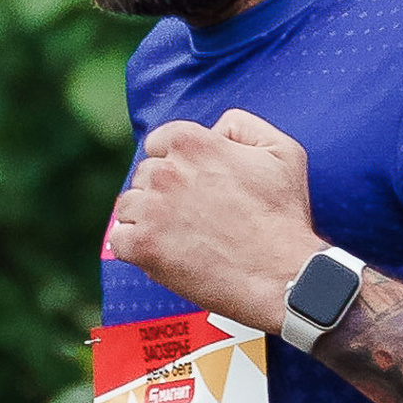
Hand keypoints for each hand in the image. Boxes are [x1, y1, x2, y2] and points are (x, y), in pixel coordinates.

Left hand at [108, 109, 316, 334]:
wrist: (282, 276)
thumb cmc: (283, 217)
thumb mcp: (282, 151)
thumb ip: (242, 126)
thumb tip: (215, 129)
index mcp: (192, 142)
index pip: (159, 143)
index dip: (175, 163)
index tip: (190, 184)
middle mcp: (166, 171)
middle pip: (144, 175)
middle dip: (162, 192)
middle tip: (191, 215)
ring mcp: (151, 209)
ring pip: (129, 206)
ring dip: (147, 219)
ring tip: (179, 237)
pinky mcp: (143, 246)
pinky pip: (119, 240)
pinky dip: (134, 248)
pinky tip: (161, 253)